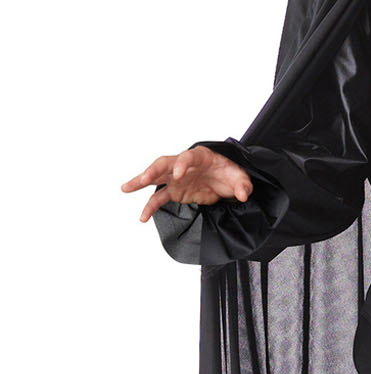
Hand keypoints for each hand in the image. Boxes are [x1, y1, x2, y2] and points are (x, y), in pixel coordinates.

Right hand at [121, 145, 253, 222]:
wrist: (226, 181)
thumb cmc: (229, 173)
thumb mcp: (240, 177)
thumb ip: (242, 184)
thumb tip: (243, 194)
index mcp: (199, 156)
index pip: (186, 157)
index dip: (181, 164)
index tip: (178, 174)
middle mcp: (183, 165)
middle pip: (164, 163)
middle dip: (153, 170)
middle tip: (144, 179)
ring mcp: (176, 178)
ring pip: (155, 178)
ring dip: (140, 182)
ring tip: (125, 188)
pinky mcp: (175, 191)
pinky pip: (159, 198)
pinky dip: (150, 207)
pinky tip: (142, 217)